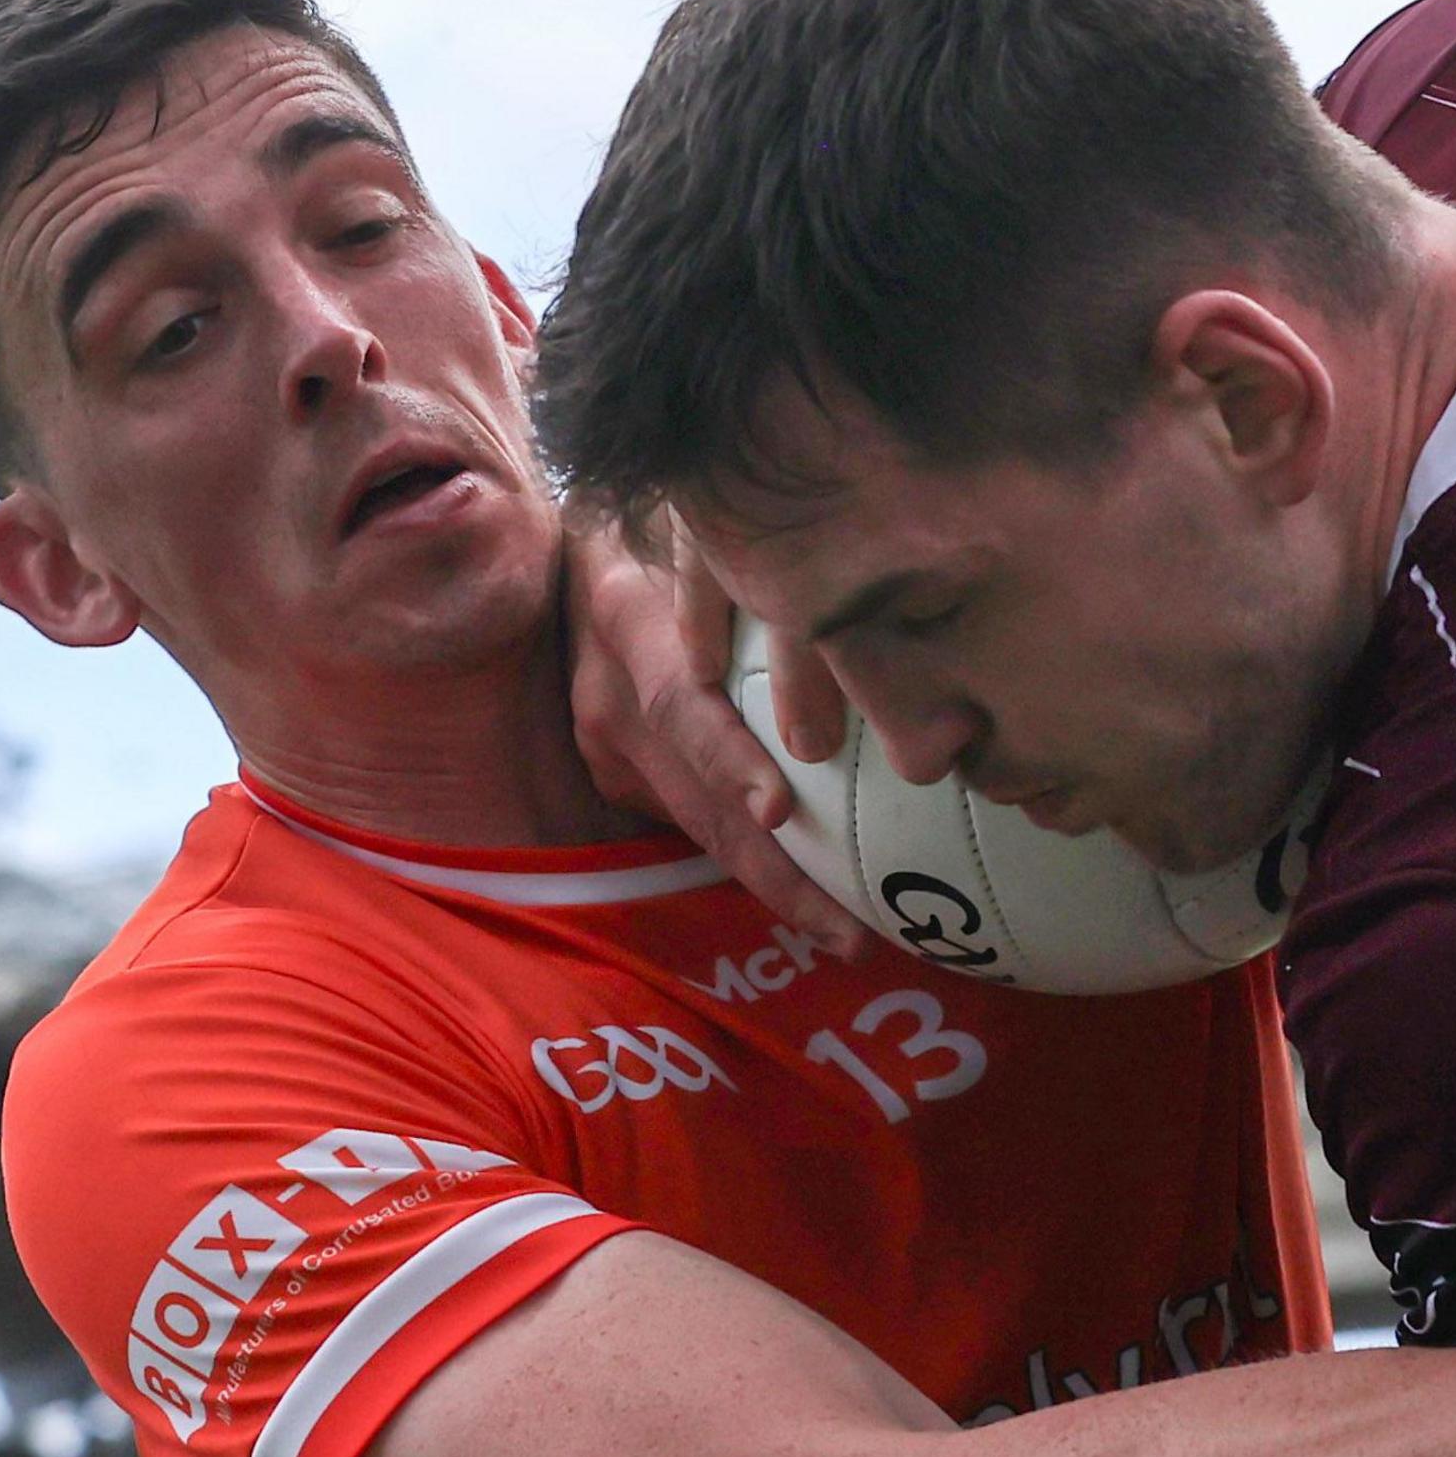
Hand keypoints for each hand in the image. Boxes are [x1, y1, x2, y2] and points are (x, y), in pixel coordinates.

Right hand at [559, 512, 858, 943]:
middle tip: (847, 927)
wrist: (569, 540)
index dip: (728, 763)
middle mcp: (609, 694)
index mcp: (632, 622)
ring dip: (767, 881)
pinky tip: (803, 891)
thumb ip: (764, 570)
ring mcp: (603, 739)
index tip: (778, 812)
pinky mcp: (610, 765)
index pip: (681, 707)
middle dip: (772, 872)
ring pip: (692, 826)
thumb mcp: (703, 527)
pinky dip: (743, 853)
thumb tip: (886, 609)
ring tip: (840, 930)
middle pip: (693, 799)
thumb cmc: (669, 525)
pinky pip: (685, 819)